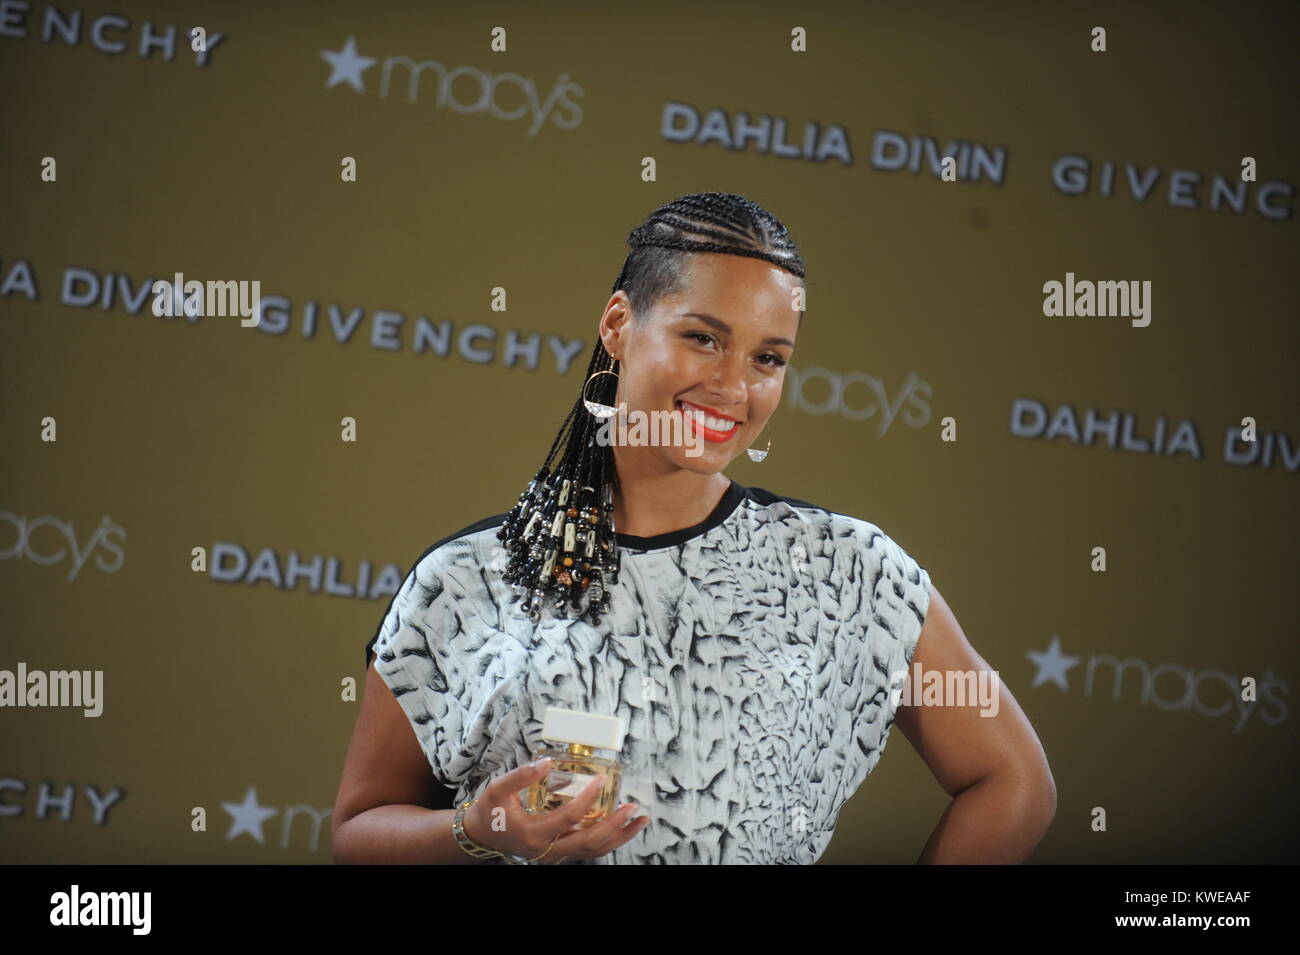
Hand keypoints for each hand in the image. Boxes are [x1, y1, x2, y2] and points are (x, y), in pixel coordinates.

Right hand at [462, 758, 648, 863]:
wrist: (482, 836)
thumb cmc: (490, 811)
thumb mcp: (498, 789)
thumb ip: (521, 775)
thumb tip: (545, 763)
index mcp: (533, 833)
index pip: (568, 818)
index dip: (587, 799)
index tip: (601, 780)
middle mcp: (547, 849)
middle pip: (589, 842)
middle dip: (615, 826)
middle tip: (633, 808)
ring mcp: (554, 855)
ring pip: (593, 851)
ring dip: (619, 836)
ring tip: (640, 821)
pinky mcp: (559, 853)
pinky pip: (589, 850)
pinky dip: (609, 840)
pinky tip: (624, 827)